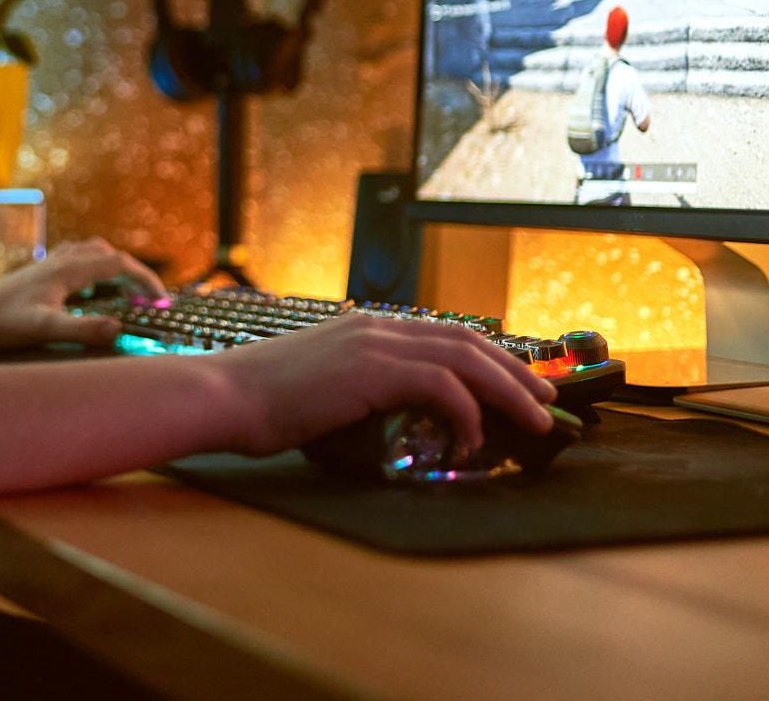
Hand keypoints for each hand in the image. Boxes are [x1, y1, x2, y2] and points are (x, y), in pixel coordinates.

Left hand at [0, 238, 168, 348]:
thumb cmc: (6, 323)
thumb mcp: (47, 330)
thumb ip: (83, 330)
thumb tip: (118, 329)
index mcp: (70, 269)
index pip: (120, 264)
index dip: (146, 280)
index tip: (162, 300)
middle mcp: (63, 259)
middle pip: (111, 255)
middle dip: (135, 274)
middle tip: (151, 300)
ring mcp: (52, 262)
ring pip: (95, 252)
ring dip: (117, 267)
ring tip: (128, 292)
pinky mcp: (44, 269)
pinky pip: (79, 257)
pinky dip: (97, 266)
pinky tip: (91, 287)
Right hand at [212, 312, 556, 456]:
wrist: (224, 396)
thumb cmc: (263, 403)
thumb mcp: (322, 387)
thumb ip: (362, 390)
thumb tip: (400, 416)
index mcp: (366, 329)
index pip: (445, 333)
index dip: (489, 357)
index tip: (517, 381)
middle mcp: (376, 327)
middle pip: (467, 340)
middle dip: (514, 370)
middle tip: (545, 400)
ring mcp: (374, 344)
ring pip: (464, 358)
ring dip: (507, 390)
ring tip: (533, 420)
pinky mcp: (372, 369)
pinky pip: (441, 386)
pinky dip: (467, 412)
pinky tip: (472, 440)